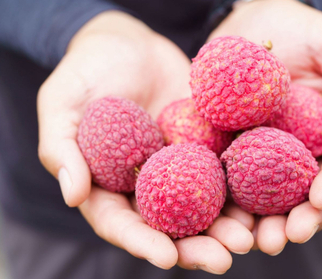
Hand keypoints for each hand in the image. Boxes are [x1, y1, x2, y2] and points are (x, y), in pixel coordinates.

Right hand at [37, 11, 252, 272]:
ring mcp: (176, 165)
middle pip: (168, 224)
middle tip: (222, 261)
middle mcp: (144, 183)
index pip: (122, 223)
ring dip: (225, 225)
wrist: (126, 43)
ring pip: (201, 204)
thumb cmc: (85, 71)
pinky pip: (222, 168)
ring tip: (248, 239)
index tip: (167, 258)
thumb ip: (62, 149)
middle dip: (195, 246)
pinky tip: (261, 199)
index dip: (143, 242)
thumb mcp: (60, 104)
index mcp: (107, 184)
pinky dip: (240, 185)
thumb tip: (73, 196)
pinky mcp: (202, 144)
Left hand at [209, 0, 321, 253]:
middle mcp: (302, 147)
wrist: (244, 24)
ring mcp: (267, 151)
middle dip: (299, 218)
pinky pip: (233, 179)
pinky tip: (222, 219)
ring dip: (265, 221)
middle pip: (306, 191)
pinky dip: (231, 202)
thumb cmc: (294, 27)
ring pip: (271, 195)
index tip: (321, 201)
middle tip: (284, 238)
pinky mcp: (234, 149)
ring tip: (254, 241)